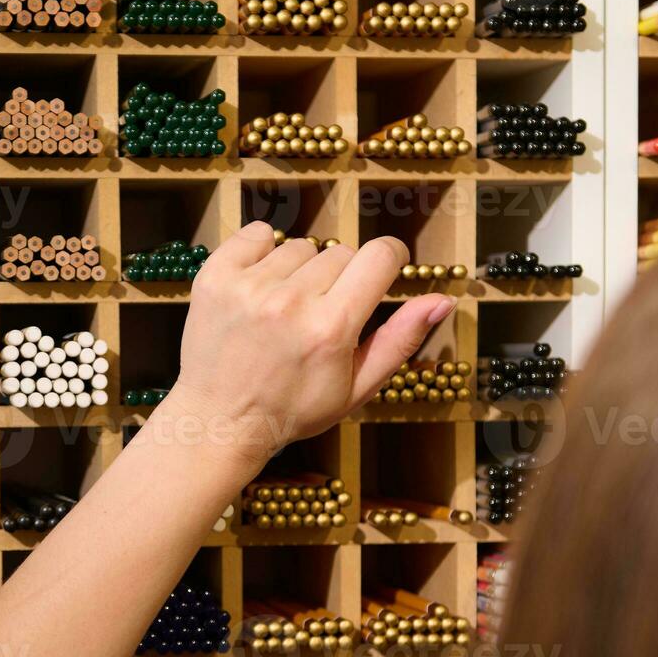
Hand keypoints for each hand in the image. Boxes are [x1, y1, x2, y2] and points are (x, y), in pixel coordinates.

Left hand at [170, 221, 455, 463]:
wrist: (220, 421)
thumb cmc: (293, 409)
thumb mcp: (356, 388)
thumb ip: (400, 340)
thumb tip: (442, 300)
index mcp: (331, 328)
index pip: (379, 255)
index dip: (389, 258)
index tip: (382, 271)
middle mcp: (290, 302)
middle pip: (340, 252)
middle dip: (340, 278)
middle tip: (321, 314)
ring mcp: (248, 287)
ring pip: (300, 246)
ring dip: (299, 271)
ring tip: (285, 309)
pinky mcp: (215, 277)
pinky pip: (255, 235)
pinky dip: (262, 252)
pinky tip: (260, 287)